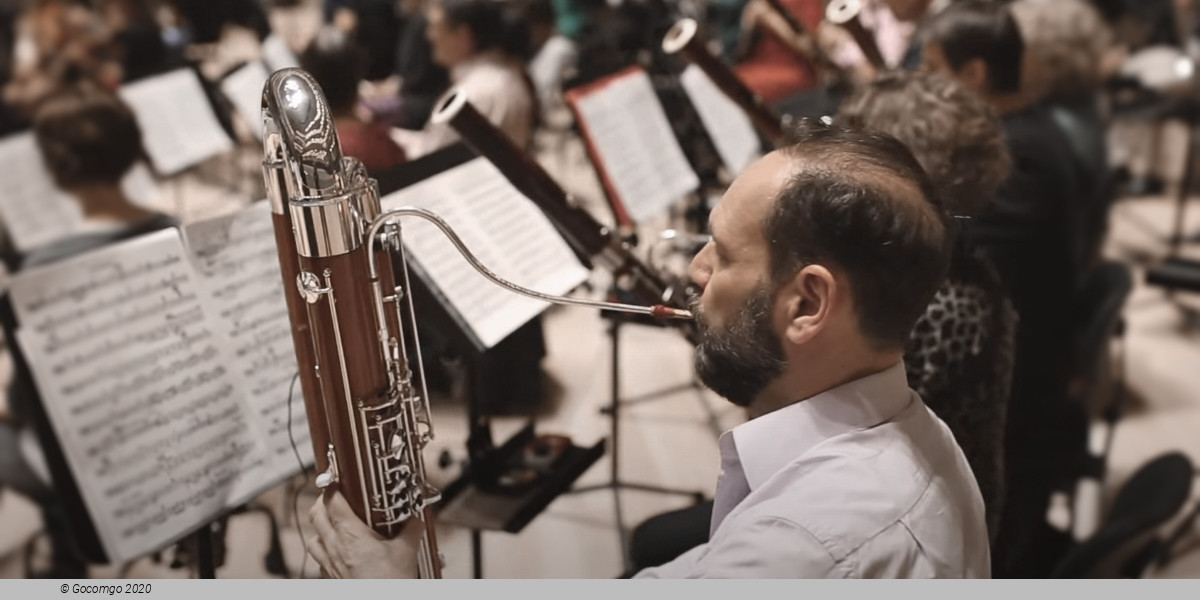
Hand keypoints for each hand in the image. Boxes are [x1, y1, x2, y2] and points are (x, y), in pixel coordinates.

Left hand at [307, 490, 422, 577]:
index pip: (331, 501)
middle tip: (335, 496)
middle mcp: (334, 547)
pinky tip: (336, 549)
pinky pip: (318, 557)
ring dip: (320, 526)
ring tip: (332, 521)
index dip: (332, 486)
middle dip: (323, 502)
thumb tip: (417, 517)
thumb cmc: (388, 583)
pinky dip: (324, 548)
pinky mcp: (329, 577)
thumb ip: (412, 529)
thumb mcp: (406, 551)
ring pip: (313, 536)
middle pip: (316, 515)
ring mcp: (328, 563)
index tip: (337, 478)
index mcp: (350, 535)